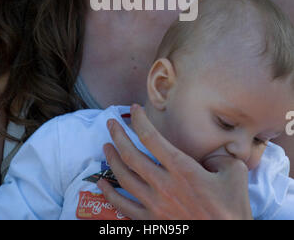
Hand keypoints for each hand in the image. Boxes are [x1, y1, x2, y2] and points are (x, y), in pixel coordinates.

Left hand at [97, 105, 252, 219]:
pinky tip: (101, 183)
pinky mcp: (151, 223)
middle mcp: (164, 184)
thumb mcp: (235, 174)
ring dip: (111, 159)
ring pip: (124, 177)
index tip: (134, 109)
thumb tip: (211, 151)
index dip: (140, 120)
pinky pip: (123, 206)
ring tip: (106, 146)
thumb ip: (220, 156)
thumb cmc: (232, 209)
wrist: (227, 239)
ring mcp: (155, 205)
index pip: (152, 138)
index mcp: (182, 169)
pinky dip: (109, 193)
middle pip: (131, 155)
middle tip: (111, 123)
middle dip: (118, 135)